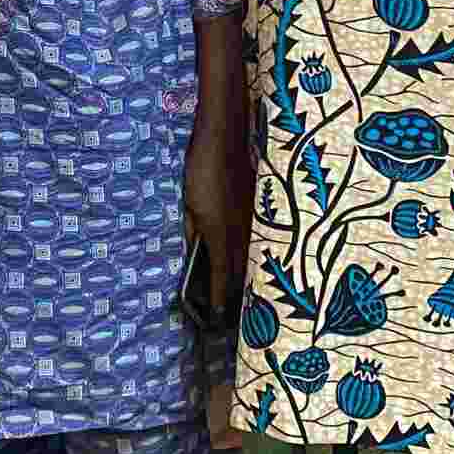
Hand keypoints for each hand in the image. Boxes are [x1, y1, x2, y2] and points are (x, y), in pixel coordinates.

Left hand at [183, 123, 250, 324]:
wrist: (225, 138)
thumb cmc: (201, 171)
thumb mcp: (189, 205)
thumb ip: (193, 232)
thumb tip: (195, 253)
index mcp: (220, 234)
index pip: (222, 276)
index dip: (218, 297)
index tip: (216, 315)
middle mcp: (243, 233)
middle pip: (243, 272)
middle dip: (237, 293)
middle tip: (233, 312)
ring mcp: (257, 221)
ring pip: (255, 256)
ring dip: (250, 275)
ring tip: (245, 293)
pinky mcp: (264, 208)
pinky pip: (262, 239)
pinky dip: (257, 253)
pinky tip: (256, 258)